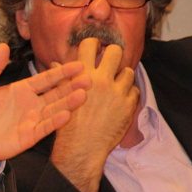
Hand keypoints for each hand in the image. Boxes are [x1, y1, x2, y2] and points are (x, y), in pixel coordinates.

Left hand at [0, 43, 90, 168]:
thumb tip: (3, 46)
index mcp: (22, 90)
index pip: (46, 79)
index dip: (62, 72)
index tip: (79, 65)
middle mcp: (31, 104)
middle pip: (56, 93)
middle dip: (72, 86)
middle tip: (90, 78)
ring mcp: (32, 120)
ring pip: (54, 109)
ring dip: (69, 103)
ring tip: (84, 94)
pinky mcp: (29, 136)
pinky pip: (45, 128)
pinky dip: (56, 121)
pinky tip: (67, 114)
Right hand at [50, 37, 139, 191]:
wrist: (81, 147)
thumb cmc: (67, 123)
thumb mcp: (59, 97)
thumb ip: (60, 77)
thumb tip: (56, 64)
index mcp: (81, 75)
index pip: (90, 44)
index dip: (93, 44)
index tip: (95, 49)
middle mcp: (101, 80)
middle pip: (115, 51)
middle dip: (113, 55)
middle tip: (110, 63)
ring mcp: (117, 92)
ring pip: (128, 71)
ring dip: (122, 76)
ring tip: (116, 85)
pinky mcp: (128, 105)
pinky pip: (135, 91)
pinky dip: (128, 94)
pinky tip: (119, 101)